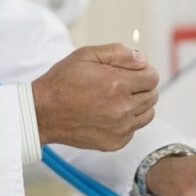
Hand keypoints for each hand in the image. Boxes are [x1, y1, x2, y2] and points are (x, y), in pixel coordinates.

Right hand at [32, 44, 158, 150]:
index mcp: (118, 84)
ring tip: (118, 99)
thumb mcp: (87, 54)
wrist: (43, 112)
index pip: (152, 77)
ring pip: (147, 114)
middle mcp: (122, 108)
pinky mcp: (114, 143)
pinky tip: (109, 114)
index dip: (144, 72)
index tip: (133, 72)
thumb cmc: (63, 81)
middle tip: (123, 84)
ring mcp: (120, 128)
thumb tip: (143, 59)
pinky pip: (133, 130)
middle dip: (142, 87)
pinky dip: (127, 122)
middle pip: (152, 96)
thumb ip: (119, 53)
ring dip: (138, 105)